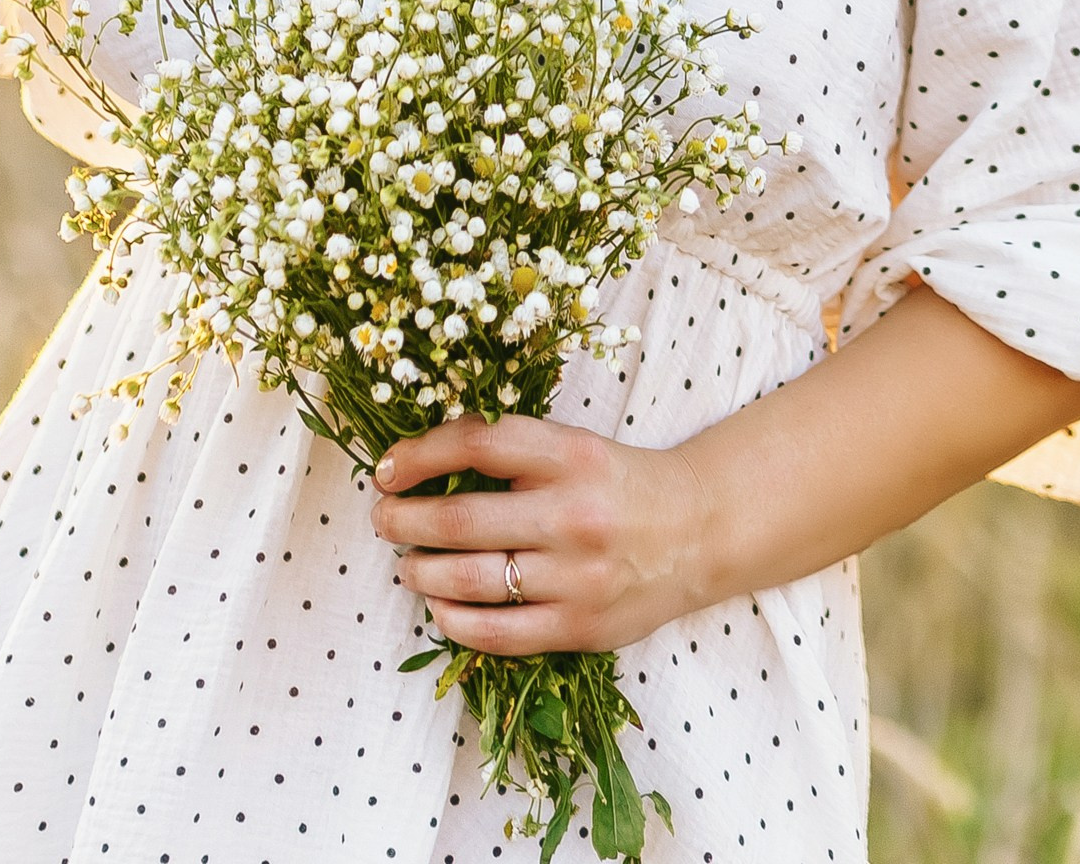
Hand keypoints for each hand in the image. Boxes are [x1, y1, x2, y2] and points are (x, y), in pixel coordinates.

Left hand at [370, 415, 715, 656]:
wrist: (696, 531)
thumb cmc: (617, 484)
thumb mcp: (571, 446)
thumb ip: (510, 450)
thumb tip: (421, 459)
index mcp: (568, 455)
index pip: (476, 445)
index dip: (418, 454)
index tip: (386, 468)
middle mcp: (572, 514)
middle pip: (460, 520)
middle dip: (404, 521)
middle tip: (383, 519)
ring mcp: (577, 577)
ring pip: (470, 580)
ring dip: (421, 572)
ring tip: (406, 565)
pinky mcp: (581, 628)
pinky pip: (499, 633)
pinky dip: (455, 622)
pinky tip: (439, 608)